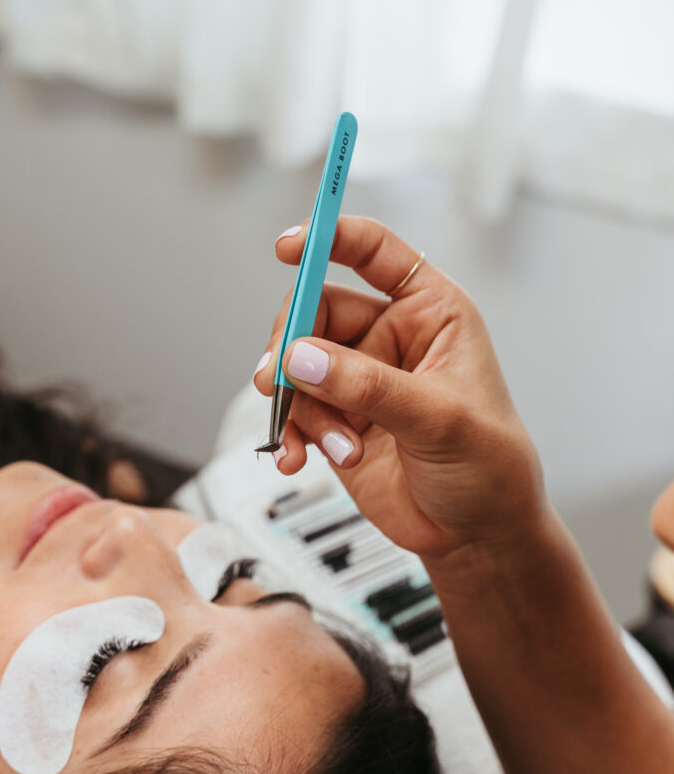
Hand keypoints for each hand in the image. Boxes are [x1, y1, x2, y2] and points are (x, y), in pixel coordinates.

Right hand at [254, 216, 545, 562]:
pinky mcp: (338, 420)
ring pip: (297, 364)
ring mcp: (359, 380)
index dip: (330, 238)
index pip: (374, 252)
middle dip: (293, 344)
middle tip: (284, 379)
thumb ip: (370, 386)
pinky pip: (294, 410)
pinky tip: (297, 457)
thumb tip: (304, 357)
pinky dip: (288, 432)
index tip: (290, 247)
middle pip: (316, 310)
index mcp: (431, 313)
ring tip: (328, 443)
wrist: (476, 535)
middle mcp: (390, 339)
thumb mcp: (439, 419)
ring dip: (299, 404)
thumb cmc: (489, 466)